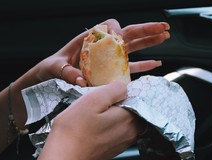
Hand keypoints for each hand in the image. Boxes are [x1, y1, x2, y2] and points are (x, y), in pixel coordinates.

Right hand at [32, 81, 144, 159]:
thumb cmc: (74, 128)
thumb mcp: (92, 99)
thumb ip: (114, 90)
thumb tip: (124, 88)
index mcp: (128, 118)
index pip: (135, 98)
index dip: (122, 93)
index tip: (106, 93)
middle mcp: (130, 133)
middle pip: (132, 112)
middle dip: (120, 105)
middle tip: (99, 104)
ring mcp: (122, 145)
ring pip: (125, 124)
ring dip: (114, 118)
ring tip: (94, 116)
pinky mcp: (112, 152)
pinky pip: (116, 135)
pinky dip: (109, 129)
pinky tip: (93, 129)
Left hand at [35, 19, 169, 85]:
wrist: (47, 78)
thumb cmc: (49, 68)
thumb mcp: (55, 68)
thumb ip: (66, 72)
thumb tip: (80, 80)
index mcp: (88, 41)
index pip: (108, 28)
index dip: (117, 30)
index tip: (120, 38)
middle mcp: (101, 47)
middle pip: (127, 34)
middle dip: (146, 30)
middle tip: (163, 27)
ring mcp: (107, 59)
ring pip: (132, 48)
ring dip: (149, 43)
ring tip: (165, 37)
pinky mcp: (110, 70)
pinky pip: (129, 66)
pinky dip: (143, 65)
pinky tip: (156, 63)